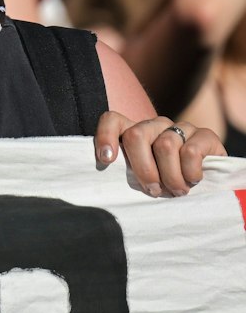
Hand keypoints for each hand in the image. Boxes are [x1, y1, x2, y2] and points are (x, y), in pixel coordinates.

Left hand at [95, 112, 225, 196]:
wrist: (207, 188)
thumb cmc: (166, 186)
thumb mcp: (142, 181)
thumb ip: (126, 174)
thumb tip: (105, 180)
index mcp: (135, 133)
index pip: (112, 120)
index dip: (105, 136)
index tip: (107, 160)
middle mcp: (155, 125)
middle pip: (136, 135)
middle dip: (143, 168)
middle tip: (153, 190)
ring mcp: (180, 127)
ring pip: (165, 145)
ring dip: (170, 176)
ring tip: (176, 191)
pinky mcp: (204, 135)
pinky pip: (190, 151)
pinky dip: (190, 172)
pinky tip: (193, 180)